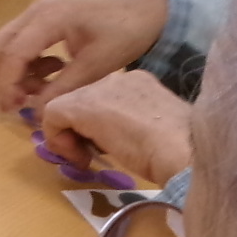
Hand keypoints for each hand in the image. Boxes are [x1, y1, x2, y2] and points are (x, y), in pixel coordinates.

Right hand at [0, 0, 170, 111]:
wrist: (144, 12)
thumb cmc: (124, 35)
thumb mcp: (94, 67)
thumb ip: (62, 89)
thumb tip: (35, 111)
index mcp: (47, 19)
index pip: (12, 54)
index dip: (7, 85)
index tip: (12, 110)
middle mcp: (36, 11)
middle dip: (3, 79)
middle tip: (16, 106)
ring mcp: (38, 12)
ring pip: (7, 45)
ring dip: (15, 72)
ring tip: (38, 92)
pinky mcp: (44, 18)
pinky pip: (22, 43)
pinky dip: (28, 64)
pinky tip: (51, 74)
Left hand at [41, 70, 194, 184]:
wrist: (184, 150)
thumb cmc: (180, 150)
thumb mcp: (156, 131)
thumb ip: (134, 127)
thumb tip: (113, 140)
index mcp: (139, 83)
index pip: (104, 100)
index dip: (98, 127)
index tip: (107, 150)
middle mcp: (118, 78)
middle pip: (83, 101)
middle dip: (80, 131)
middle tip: (92, 156)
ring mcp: (100, 88)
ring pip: (66, 107)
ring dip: (70, 137)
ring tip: (87, 158)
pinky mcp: (82, 105)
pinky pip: (52, 116)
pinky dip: (58, 140)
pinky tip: (80, 157)